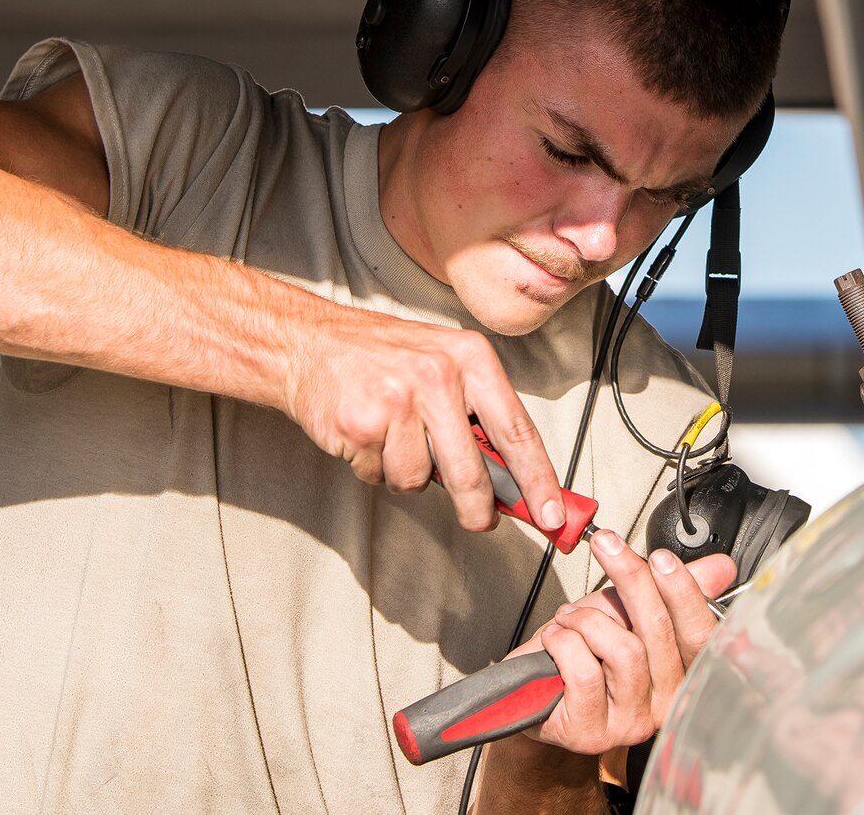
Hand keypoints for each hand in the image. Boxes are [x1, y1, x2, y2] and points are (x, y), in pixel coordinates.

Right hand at [281, 308, 563, 533]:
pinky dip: (373, 467)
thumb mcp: (444, 364)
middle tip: (480, 521)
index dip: (538, 479)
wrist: (309, 343)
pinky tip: (366, 435)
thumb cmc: (383, 357)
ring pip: (419, 480)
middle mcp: (438, 375)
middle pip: (472, 471)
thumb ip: (479, 415)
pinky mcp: (361, 425)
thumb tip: (515, 480)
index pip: (517, 429)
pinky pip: (380, 476)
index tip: (554, 514)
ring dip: (406, 472)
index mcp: (470, 357)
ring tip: (391, 437)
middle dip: (478, 508)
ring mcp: (398, 400)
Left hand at [516, 533, 737, 754]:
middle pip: (660, 632)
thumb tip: (720, 568)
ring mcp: (630, 723)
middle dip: (632, 580)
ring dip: (586, 620)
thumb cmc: (584, 651)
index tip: (661, 558)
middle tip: (606, 545)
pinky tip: (556, 641)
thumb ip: (673, 591)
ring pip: (624, 651)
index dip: (685, 593)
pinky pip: (585, 672)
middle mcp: (664, 705)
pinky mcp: (593, 731)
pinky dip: (564, 642)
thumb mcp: (629, 612)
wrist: (532, 690)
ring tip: (569, 617)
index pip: (700, 634)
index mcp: (682, 675)